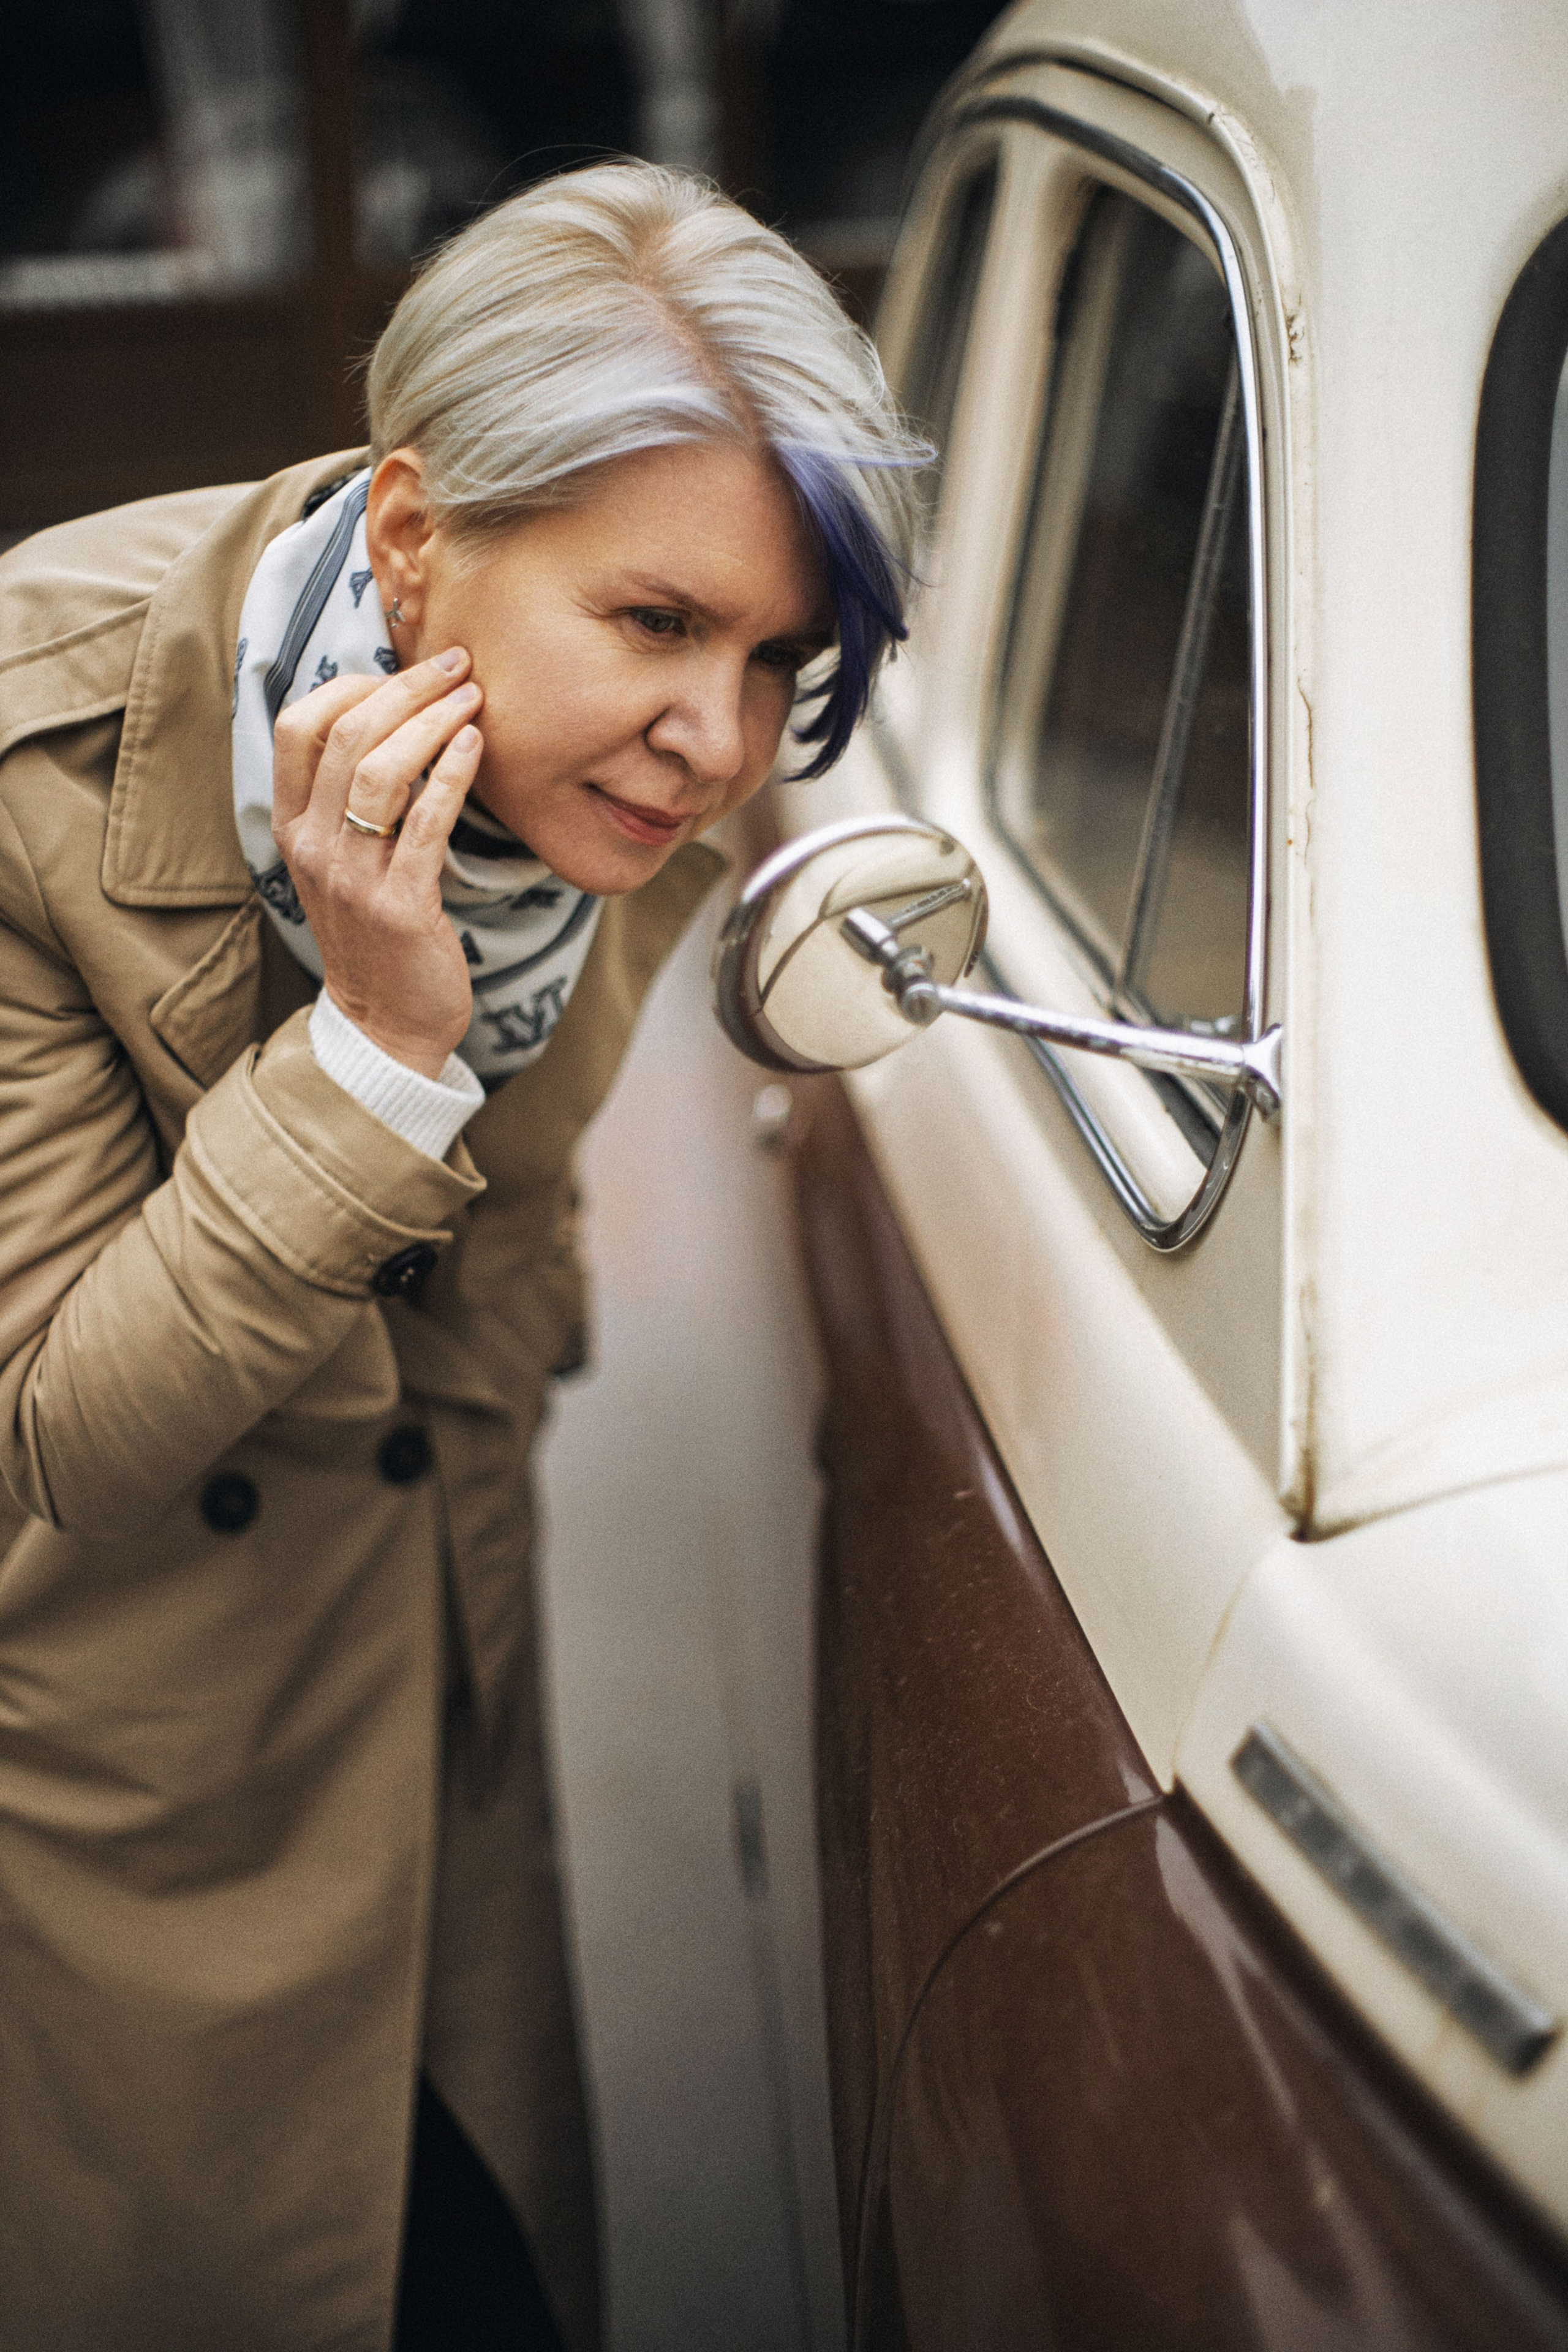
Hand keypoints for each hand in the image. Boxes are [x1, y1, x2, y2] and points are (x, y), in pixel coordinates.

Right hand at [272, 648, 483, 1078]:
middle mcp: (312, 846)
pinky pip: (425, 823)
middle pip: (345, 735)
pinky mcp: (400, 905)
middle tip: (456, 665)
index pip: (298, 726)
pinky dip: (451, 775)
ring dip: (432, 722)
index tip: (406, 670)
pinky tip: (477, 746)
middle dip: (406, 688)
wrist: (386, 1023)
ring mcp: (351, 877)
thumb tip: (394, 713)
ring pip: (379, 771)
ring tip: (475, 698)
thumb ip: (352, 796)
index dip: (351, 685)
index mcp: (293, 826)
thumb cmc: (378, 930)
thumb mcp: (344, 859)